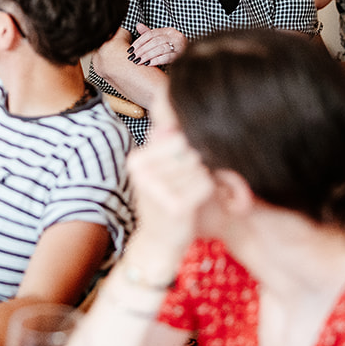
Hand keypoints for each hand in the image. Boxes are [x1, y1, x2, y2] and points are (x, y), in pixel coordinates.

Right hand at [127, 130, 215, 253]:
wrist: (157, 245)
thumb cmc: (162, 203)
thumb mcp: (156, 170)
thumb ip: (161, 141)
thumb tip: (164, 100)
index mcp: (137, 161)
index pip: (176, 138)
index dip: (186, 151)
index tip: (179, 170)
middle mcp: (143, 174)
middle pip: (189, 151)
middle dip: (196, 165)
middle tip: (186, 184)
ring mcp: (158, 190)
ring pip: (199, 167)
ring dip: (202, 179)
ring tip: (188, 194)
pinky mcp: (176, 206)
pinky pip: (205, 183)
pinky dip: (207, 190)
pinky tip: (194, 203)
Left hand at [129, 25, 184, 66]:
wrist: (192, 60)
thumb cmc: (173, 50)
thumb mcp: (162, 40)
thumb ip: (150, 34)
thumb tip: (138, 25)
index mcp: (170, 31)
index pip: (151, 34)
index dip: (139, 41)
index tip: (130, 50)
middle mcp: (176, 36)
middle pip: (155, 41)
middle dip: (142, 49)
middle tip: (133, 57)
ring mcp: (181, 46)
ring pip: (160, 48)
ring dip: (147, 55)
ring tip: (138, 61)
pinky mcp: (183, 55)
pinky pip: (168, 57)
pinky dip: (157, 60)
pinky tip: (149, 64)